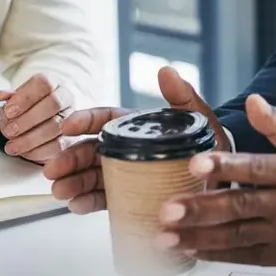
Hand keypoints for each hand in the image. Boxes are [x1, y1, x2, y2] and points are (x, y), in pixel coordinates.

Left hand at [0, 73, 76, 163]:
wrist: (47, 118)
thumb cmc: (32, 107)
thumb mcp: (19, 98)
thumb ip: (10, 97)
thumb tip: (0, 96)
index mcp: (53, 83)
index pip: (43, 84)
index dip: (25, 98)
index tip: (9, 111)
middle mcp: (66, 98)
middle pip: (53, 103)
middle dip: (28, 119)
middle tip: (9, 130)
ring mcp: (72, 118)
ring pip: (56, 126)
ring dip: (30, 139)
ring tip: (12, 145)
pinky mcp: (71, 139)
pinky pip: (58, 146)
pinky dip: (37, 151)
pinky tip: (24, 152)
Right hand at [44, 66, 226, 212]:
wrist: (222, 179)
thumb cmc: (210, 145)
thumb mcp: (198, 118)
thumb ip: (182, 97)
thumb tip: (166, 70)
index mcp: (138, 126)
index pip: (105, 119)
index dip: (84, 121)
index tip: (67, 126)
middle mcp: (126, 149)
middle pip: (90, 150)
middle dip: (69, 159)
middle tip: (53, 170)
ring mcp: (125, 174)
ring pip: (91, 175)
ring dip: (73, 182)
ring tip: (60, 192)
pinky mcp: (129, 197)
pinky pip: (104, 199)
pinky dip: (88, 202)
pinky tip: (77, 205)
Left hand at [156, 94, 275, 268]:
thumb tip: (252, 100)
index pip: (253, 167)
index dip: (224, 167)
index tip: (194, 164)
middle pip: (238, 205)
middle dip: (200, 209)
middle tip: (167, 210)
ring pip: (235, 234)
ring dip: (199, 236)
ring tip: (166, 236)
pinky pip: (244, 256)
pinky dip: (217, 254)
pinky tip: (191, 251)